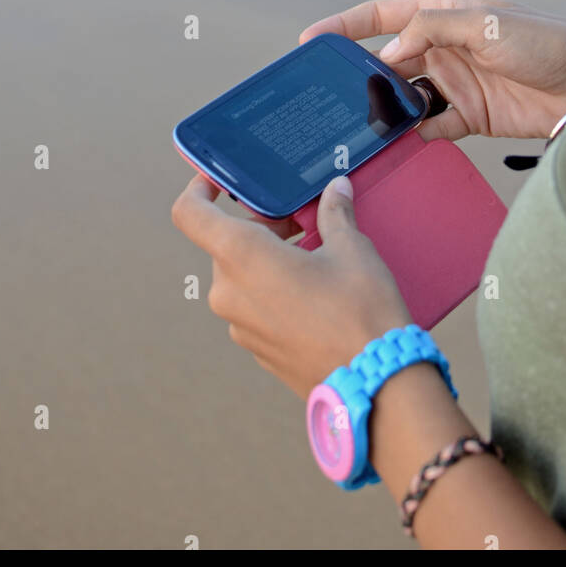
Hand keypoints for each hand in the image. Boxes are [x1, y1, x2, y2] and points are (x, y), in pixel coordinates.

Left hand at [171, 172, 409, 398]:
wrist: (375, 384)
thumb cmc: (360, 311)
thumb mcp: (351, 249)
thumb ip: (334, 213)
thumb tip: (336, 188)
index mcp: (241, 257)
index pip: (189, 214)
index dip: (197, 189)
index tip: (219, 182)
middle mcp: (229, 292)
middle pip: (225, 244)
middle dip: (259, 227)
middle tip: (300, 221)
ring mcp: (239, 325)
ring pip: (240, 276)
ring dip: (268, 259)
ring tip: (315, 256)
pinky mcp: (256, 349)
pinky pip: (253, 306)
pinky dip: (273, 289)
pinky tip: (315, 292)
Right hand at [300, 0, 565, 140]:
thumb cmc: (545, 42)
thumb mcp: (487, 22)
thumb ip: (433, 29)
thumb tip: (389, 52)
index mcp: (444, 12)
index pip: (382, 15)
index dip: (344, 26)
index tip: (309, 41)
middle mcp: (444, 45)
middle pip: (386, 59)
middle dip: (357, 74)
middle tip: (324, 93)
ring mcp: (455, 82)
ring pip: (402, 95)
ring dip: (382, 107)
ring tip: (354, 123)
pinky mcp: (469, 116)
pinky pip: (428, 126)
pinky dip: (410, 134)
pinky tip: (393, 144)